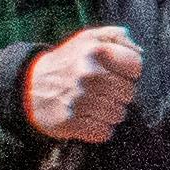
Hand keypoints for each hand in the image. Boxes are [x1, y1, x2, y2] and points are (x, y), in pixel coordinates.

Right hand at [20, 26, 143, 142]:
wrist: (30, 85)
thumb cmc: (67, 62)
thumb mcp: (88, 39)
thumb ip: (117, 36)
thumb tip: (139, 51)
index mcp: (95, 51)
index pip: (135, 66)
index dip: (129, 72)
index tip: (118, 74)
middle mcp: (87, 74)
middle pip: (129, 93)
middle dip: (118, 94)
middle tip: (102, 91)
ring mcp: (78, 99)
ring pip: (118, 115)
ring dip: (109, 112)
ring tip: (93, 104)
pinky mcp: (70, 122)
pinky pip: (104, 132)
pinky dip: (99, 129)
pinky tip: (87, 118)